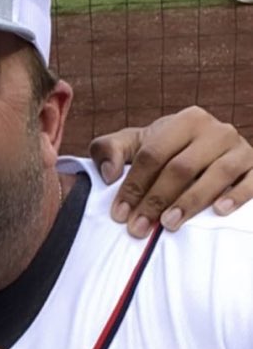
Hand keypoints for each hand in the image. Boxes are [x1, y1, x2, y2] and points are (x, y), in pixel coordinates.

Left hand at [91, 107, 252, 233]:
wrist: (211, 152)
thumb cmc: (169, 151)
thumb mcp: (137, 144)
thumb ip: (110, 149)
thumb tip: (109, 173)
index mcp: (186, 120)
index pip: (154, 154)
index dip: (133, 185)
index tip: (120, 215)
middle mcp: (216, 130)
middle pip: (182, 167)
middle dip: (156, 200)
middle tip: (139, 227)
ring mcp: (239, 148)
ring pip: (217, 174)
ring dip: (191, 201)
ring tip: (169, 224)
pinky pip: (252, 181)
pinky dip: (237, 195)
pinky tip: (218, 211)